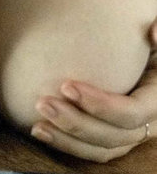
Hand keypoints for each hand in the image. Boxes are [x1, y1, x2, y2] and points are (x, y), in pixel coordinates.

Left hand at [31, 19, 156, 161]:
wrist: (145, 62)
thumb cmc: (150, 47)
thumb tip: (153, 32)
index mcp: (156, 101)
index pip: (130, 113)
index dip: (100, 105)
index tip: (66, 86)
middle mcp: (148, 125)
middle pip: (111, 136)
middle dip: (75, 123)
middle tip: (43, 103)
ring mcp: (131, 135)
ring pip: (100, 149)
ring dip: (67, 139)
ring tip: (38, 125)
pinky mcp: (115, 138)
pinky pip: (93, 151)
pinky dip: (68, 145)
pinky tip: (42, 131)